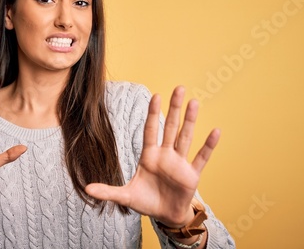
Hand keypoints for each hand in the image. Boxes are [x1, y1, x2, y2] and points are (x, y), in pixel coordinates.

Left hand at [85, 86, 219, 226]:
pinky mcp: (192, 175)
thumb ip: (108, 191)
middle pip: (170, 127)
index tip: (155, 96)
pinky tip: (215, 131)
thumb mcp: (126, 196)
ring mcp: (179, 163)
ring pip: (185, 137)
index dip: (153, 114)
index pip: (150, 130)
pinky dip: (208, 146)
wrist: (165, 216)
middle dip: (174, 108)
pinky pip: (201, 158)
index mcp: (149, 156)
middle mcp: (165, 155)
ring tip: (194, 102)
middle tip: (179, 88)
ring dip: (190, 121)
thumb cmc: (146, 202)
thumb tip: (87, 189)